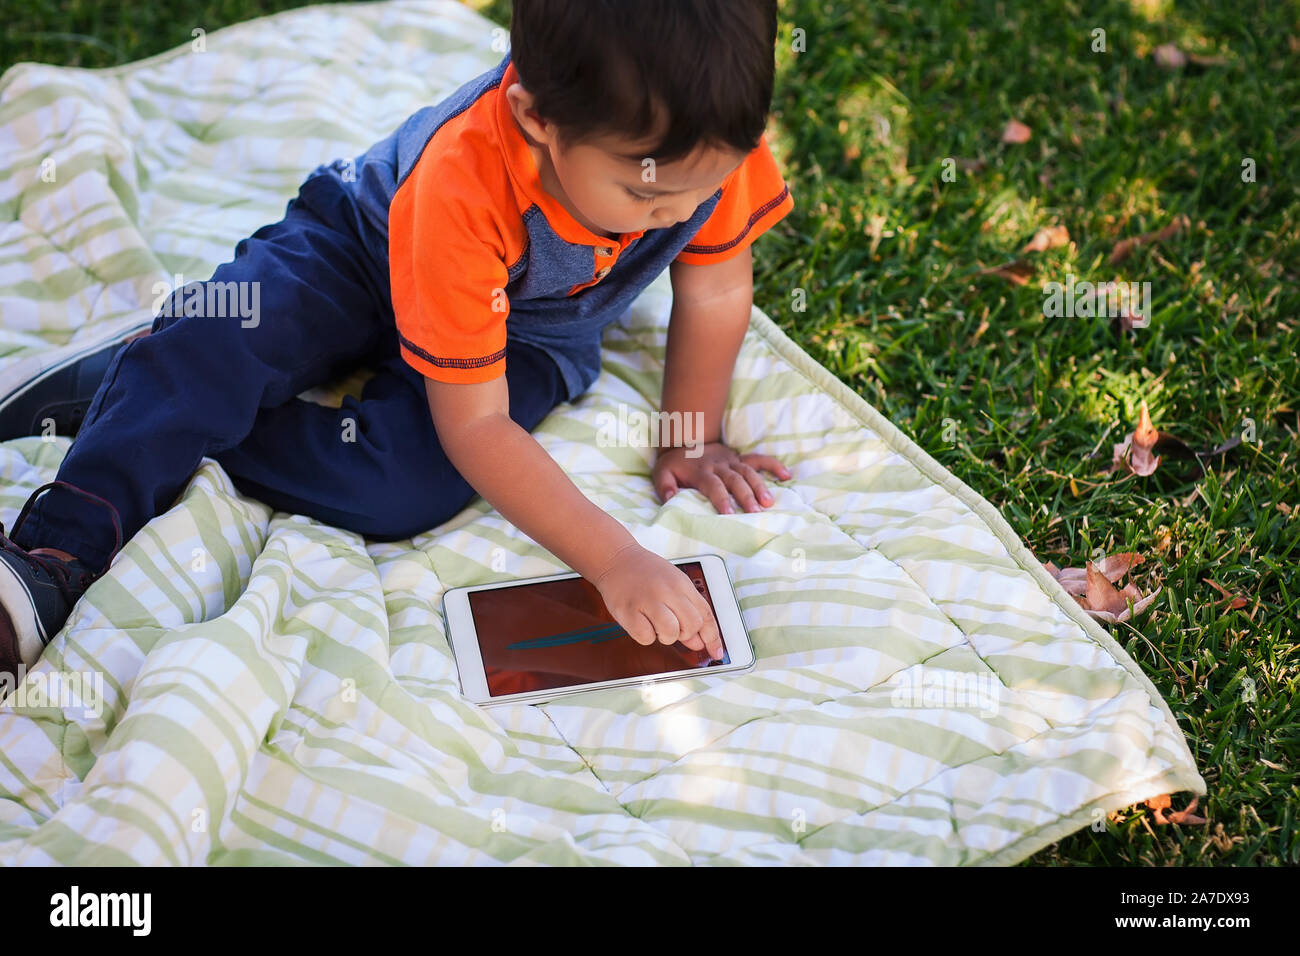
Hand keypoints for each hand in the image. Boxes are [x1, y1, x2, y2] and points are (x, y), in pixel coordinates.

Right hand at [591, 544, 723, 659]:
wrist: (616, 559)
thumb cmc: (645, 573)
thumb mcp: (672, 586)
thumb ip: (687, 612)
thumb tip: (698, 642)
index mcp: (682, 584)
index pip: (705, 615)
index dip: (712, 637)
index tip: (716, 652)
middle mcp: (667, 591)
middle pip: (691, 625)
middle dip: (684, 634)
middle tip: (673, 627)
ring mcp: (647, 600)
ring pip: (671, 633)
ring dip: (665, 636)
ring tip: (655, 624)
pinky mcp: (628, 611)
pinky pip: (646, 638)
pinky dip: (645, 636)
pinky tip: (641, 623)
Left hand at [653, 442, 790, 514]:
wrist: (684, 438)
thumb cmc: (674, 464)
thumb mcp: (661, 473)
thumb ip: (665, 486)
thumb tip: (671, 499)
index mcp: (701, 472)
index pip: (713, 486)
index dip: (721, 499)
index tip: (730, 514)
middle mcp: (719, 466)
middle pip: (734, 480)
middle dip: (745, 495)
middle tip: (755, 512)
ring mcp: (731, 461)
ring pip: (748, 472)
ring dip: (760, 486)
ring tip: (769, 502)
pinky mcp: (739, 459)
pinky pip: (758, 460)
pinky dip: (773, 466)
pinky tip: (787, 475)